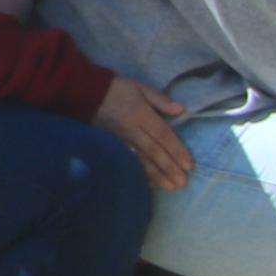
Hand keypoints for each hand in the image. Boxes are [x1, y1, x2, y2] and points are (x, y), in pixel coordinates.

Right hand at [89, 77, 194, 193]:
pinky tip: (151, 183)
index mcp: (142, 114)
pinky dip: (141, 173)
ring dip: (157, 175)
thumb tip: (181, 110)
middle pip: (154, 151)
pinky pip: (130, 161)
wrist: (86, 94)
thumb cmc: (117, 89)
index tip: (189, 165)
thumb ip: (161, 100)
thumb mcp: (140, 87)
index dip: (176, 150)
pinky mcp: (115, 145)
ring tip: (170, 187)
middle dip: (169, 168)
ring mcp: (123, 140)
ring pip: (142, 160)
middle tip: (182, 183)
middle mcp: (133, 130)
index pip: (163, 134)